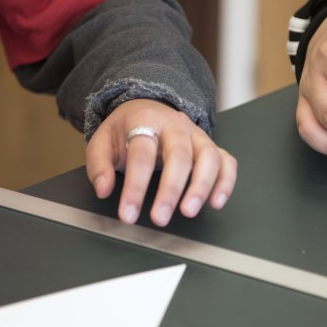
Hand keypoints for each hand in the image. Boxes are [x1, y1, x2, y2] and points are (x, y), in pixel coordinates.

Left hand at [86, 99, 236, 226]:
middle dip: (170, 190)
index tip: (128, 214)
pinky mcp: (211, 146)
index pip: (141, 155)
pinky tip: (216, 202)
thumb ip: (99, 166)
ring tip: (189, 212)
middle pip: (179, 156)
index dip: (135, 187)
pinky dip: (226, 182)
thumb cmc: (126, 130)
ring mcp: (197, 135)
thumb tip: (104, 189)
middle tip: (160, 218)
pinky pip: (226, 161)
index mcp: (145, 121)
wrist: (147, 108)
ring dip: (202, 186)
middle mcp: (176, 126)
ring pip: (209, 157)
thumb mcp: (102, 142)